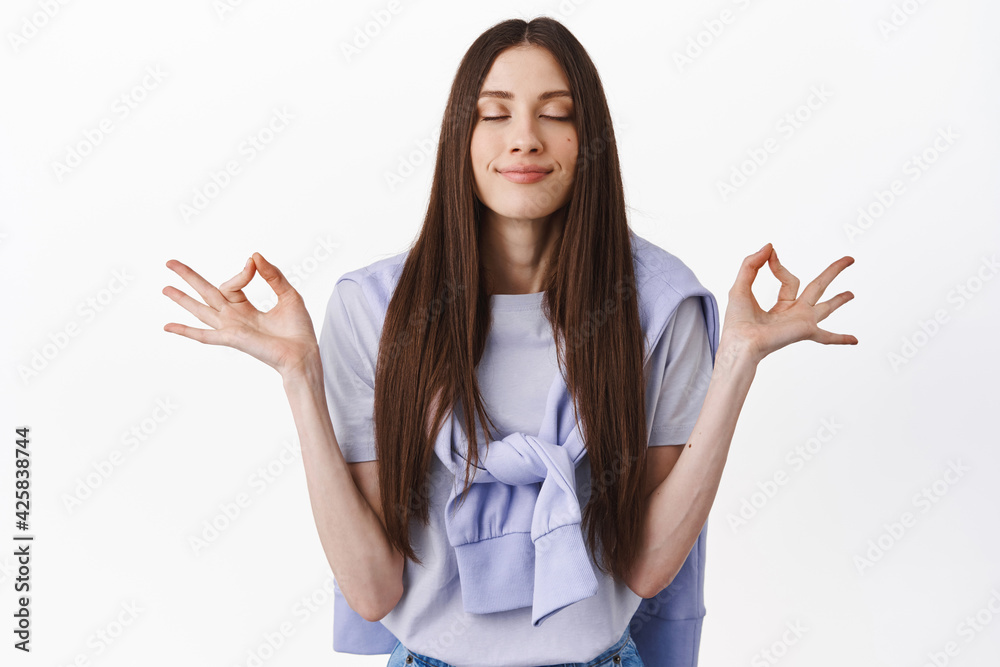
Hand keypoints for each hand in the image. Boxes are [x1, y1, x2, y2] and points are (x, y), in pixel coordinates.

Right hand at [162, 252, 318, 377]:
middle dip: (188, 277)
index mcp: (245, 308)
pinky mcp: (232, 338)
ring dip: (182, 299)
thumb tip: (254, 256)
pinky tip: (167, 327)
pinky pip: (205, 335)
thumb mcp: (288, 295)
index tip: (253, 264)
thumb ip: (272, 275)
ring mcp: (230, 328)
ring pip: (200, 310)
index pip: (233, 283)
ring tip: (164, 288)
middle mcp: (234, 318)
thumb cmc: (298, 330)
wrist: (304, 353)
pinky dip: (185, 331)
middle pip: (206, 293)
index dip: (243, 272)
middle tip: (169, 262)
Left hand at [721, 243, 856, 365]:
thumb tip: (769, 247)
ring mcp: (802, 321)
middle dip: (833, 272)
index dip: (779, 265)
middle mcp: (794, 313)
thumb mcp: (741, 286)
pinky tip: (855, 340)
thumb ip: (751, 264)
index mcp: (781, 306)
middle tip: (848, 260)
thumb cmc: (737, 321)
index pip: (789, 279)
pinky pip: (826, 336)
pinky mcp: (805, 330)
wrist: (740, 341)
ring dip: (840, 300)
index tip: (771, 254)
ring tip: (851, 294)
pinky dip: (841, 339)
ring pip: (827, 306)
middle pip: (818, 286)